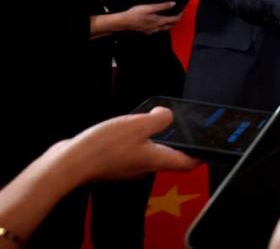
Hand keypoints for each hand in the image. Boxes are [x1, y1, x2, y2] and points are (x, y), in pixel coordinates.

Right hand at [63, 106, 199, 183]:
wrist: (68, 164)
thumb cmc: (104, 147)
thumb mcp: (138, 125)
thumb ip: (159, 119)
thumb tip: (167, 115)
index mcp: (156, 160)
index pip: (187, 163)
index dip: (199, 157)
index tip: (207, 150)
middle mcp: (144, 168)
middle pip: (167, 158)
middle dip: (175, 144)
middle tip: (179, 128)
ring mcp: (127, 168)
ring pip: (147, 154)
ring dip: (152, 140)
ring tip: (149, 123)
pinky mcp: (111, 165)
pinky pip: (129, 152)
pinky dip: (132, 142)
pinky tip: (124, 130)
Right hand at [120, 2, 181, 33]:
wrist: (123, 22)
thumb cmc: (135, 14)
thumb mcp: (150, 8)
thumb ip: (162, 6)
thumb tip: (173, 4)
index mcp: (159, 21)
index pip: (174, 20)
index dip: (180, 15)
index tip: (182, 10)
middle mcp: (157, 28)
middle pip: (170, 25)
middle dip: (176, 20)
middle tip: (177, 14)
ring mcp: (151, 31)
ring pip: (164, 28)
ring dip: (168, 24)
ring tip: (169, 17)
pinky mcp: (146, 31)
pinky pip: (157, 30)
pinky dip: (160, 26)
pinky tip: (157, 22)